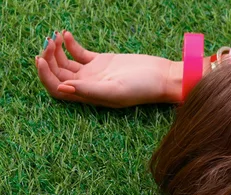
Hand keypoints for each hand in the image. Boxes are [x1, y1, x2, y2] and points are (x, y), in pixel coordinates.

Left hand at [36, 30, 180, 107]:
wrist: (162, 77)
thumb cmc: (142, 88)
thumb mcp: (115, 90)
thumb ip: (88, 90)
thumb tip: (61, 88)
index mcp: (88, 96)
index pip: (57, 89)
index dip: (44, 76)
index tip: (40, 59)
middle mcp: (88, 85)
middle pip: (58, 74)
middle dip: (48, 58)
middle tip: (49, 42)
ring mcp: (94, 73)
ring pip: (65, 62)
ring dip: (56, 50)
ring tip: (56, 36)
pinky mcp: (102, 61)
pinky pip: (79, 53)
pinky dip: (69, 44)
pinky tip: (66, 34)